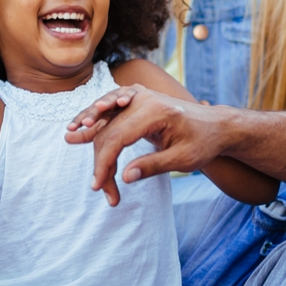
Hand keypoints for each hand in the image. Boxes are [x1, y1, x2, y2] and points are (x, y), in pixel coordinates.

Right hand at [65, 88, 226, 205]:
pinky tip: (82, 124)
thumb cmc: (203, 143)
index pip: (117, 138)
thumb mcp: (184, 160)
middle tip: (99, 189)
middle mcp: (143, 99)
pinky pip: (111, 108)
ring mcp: (139, 96)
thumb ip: (153, 167)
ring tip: (69, 134)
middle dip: (100, 160)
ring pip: (105, 113)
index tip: (98, 187)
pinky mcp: (137, 99)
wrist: (216, 126)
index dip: (104, 164)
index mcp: (155, 112)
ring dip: (87, 126)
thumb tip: (124, 178)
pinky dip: (96, 116)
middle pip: (108, 130)